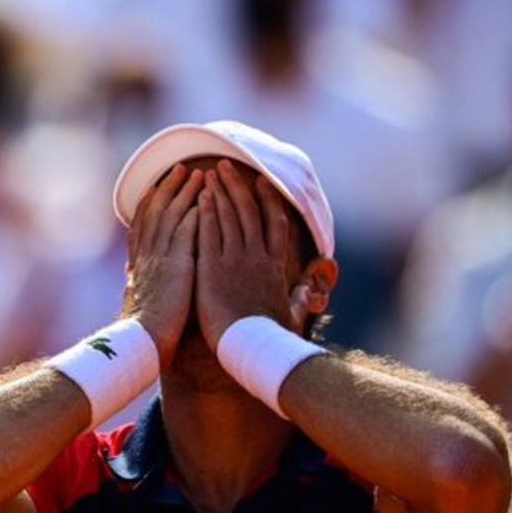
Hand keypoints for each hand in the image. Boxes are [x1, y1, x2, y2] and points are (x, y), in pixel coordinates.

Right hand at [123, 164, 202, 367]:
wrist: (143, 342)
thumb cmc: (144, 332)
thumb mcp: (138, 303)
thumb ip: (142, 287)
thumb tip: (135, 283)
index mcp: (138, 264)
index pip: (142, 224)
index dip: (150, 203)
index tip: (156, 186)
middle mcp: (146, 256)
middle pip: (156, 211)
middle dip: (168, 188)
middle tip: (180, 168)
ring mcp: (160, 258)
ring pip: (172, 215)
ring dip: (185, 193)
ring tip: (199, 174)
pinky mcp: (176, 264)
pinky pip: (186, 230)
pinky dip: (195, 212)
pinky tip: (206, 199)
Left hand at [194, 161, 303, 350]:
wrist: (252, 347)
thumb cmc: (271, 338)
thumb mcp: (290, 315)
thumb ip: (299, 301)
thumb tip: (310, 296)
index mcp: (275, 266)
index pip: (274, 223)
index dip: (267, 199)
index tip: (261, 181)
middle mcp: (256, 257)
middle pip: (248, 212)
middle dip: (238, 186)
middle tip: (226, 165)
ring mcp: (235, 261)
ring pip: (229, 217)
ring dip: (221, 192)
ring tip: (211, 172)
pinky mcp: (213, 268)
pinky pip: (210, 234)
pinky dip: (207, 213)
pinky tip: (202, 198)